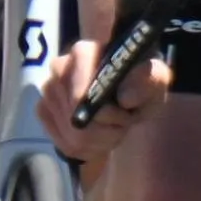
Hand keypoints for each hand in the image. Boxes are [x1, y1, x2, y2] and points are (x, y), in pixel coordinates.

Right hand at [40, 36, 169, 165]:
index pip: (81, 97)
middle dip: (107, 131)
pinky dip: (87, 148)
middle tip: (123, 122)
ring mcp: (48, 91)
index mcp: (83, 53)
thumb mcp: (156, 79)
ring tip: (113, 127)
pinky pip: (64, 144)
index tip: (126, 114)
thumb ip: (148, 82)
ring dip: (100, 141)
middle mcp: (58, 68)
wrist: (128, 89)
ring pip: (72, 137)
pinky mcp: (44, 110)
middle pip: (76, 122)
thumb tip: (125, 98)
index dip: (107, 116)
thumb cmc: (141, 81)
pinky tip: (99, 134)